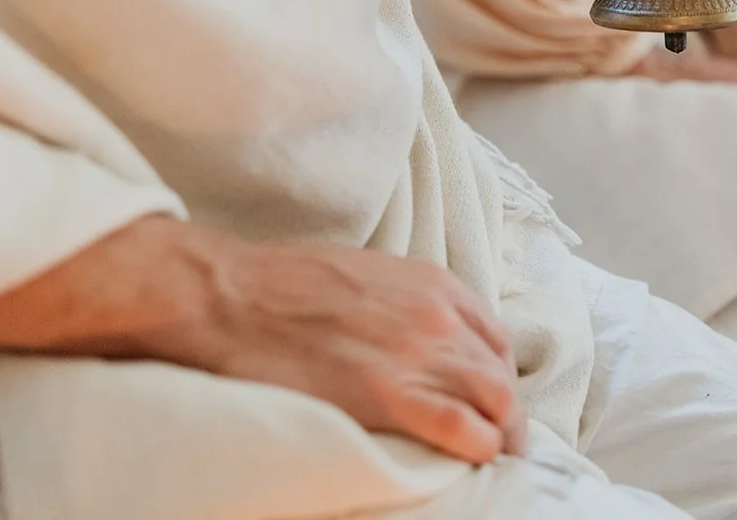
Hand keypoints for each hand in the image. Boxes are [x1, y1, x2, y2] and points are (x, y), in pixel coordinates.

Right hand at [0, 217, 525, 465]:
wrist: (229, 297)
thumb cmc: (280, 285)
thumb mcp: (363, 275)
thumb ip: (401, 304)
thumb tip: (411, 338)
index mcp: (433, 284)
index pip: (494, 336)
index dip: (496, 372)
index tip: (489, 399)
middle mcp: (439, 317)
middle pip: (500, 372)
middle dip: (507, 410)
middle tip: (500, 441)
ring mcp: (419, 355)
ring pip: (496, 401)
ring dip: (500, 434)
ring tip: (491, 459)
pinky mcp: (391, 396)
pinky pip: (464, 430)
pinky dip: (479, 449)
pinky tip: (473, 461)